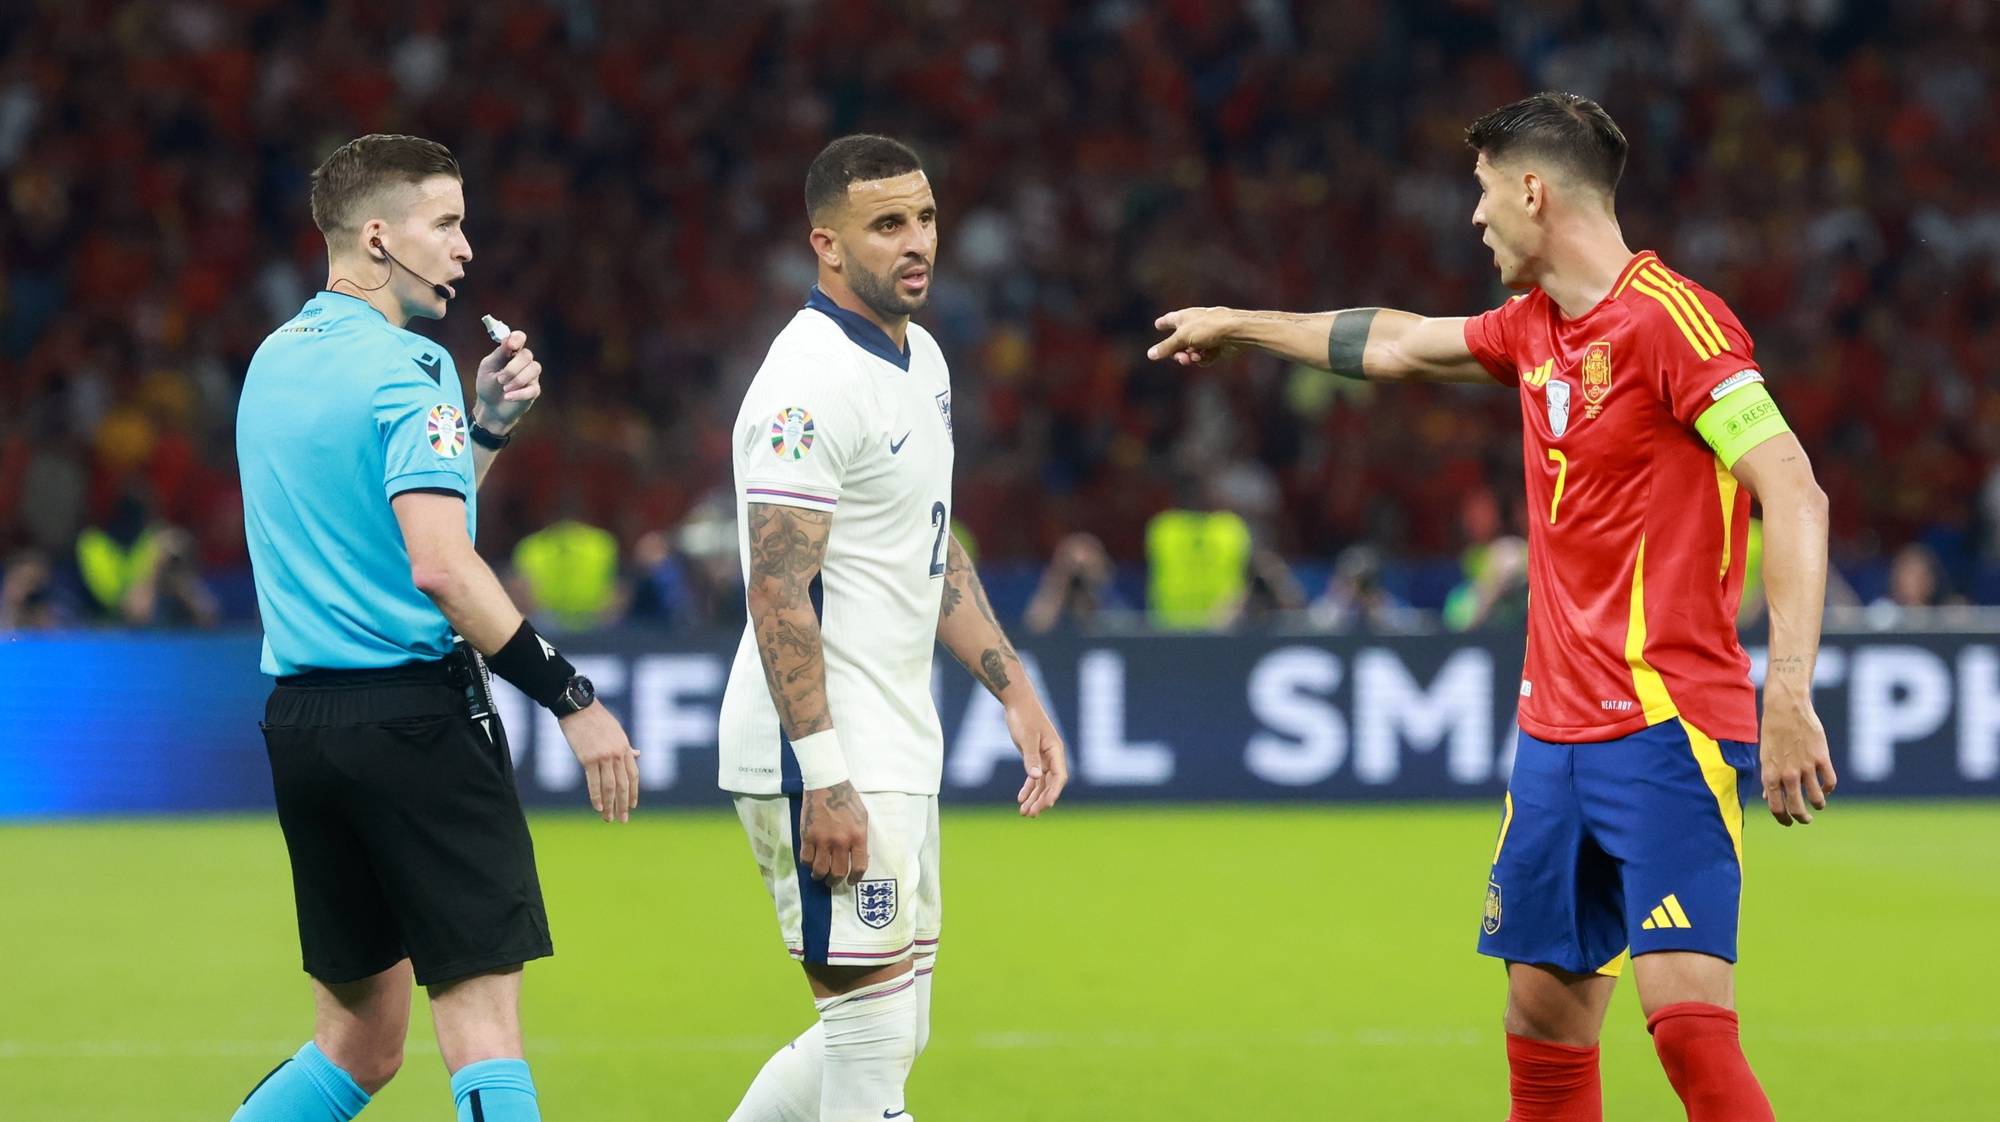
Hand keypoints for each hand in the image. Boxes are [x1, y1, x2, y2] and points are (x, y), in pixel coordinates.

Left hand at [475, 330, 541, 430]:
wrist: (490, 407)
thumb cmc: (487, 385)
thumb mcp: (488, 368)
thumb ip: (499, 354)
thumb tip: (508, 339)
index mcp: (511, 353)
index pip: (520, 338)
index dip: (518, 339)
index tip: (511, 345)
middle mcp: (523, 362)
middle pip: (527, 355)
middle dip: (513, 368)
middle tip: (500, 379)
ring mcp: (530, 376)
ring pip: (534, 369)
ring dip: (517, 379)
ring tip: (504, 388)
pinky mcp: (533, 391)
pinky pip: (532, 388)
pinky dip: (519, 393)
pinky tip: (508, 397)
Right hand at [558, 701, 639, 822]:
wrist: (579, 708)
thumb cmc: (596, 718)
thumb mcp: (617, 731)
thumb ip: (626, 746)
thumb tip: (637, 755)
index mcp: (625, 747)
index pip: (633, 775)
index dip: (634, 792)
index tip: (633, 806)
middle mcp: (617, 754)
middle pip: (624, 784)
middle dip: (624, 804)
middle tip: (623, 820)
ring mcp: (604, 756)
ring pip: (610, 786)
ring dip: (610, 805)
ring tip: (609, 818)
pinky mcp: (588, 758)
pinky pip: (594, 782)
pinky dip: (596, 796)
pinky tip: (598, 807)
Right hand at [797, 781, 868, 882]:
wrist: (827, 784)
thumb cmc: (847, 800)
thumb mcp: (862, 818)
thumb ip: (861, 838)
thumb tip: (859, 858)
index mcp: (858, 837)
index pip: (859, 867)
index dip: (855, 879)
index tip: (850, 881)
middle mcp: (841, 841)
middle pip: (838, 873)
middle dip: (835, 881)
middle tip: (832, 881)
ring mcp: (822, 839)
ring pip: (820, 870)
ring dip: (820, 876)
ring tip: (819, 875)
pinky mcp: (807, 836)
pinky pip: (806, 859)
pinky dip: (808, 864)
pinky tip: (811, 861)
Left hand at [1006, 701, 1068, 817]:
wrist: (1018, 701)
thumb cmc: (1024, 716)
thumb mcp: (1026, 738)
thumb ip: (1031, 758)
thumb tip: (1036, 777)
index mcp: (1055, 750)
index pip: (1059, 776)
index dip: (1053, 792)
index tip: (1046, 805)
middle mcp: (1052, 755)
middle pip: (1051, 783)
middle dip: (1042, 800)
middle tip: (1031, 814)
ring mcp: (1044, 757)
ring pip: (1042, 783)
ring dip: (1034, 798)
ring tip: (1024, 813)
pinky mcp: (1035, 756)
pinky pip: (1034, 776)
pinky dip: (1029, 788)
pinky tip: (1021, 799)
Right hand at [1147, 307, 1238, 366]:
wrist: (1235, 332)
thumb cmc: (1208, 327)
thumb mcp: (1182, 337)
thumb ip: (1166, 347)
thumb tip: (1149, 354)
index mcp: (1184, 318)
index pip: (1169, 320)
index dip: (1163, 323)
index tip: (1158, 324)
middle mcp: (1193, 327)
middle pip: (1178, 344)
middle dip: (1178, 353)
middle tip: (1182, 358)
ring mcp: (1204, 338)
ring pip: (1190, 353)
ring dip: (1191, 357)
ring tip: (1196, 358)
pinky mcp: (1215, 348)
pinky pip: (1203, 358)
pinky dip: (1204, 359)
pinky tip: (1207, 356)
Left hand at [1759, 694, 1835, 825]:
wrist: (1786, 708)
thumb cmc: (1773, 732)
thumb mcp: (1765, 756)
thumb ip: (1769, 778)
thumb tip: (1769, 798)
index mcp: (1770, 775)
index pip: (1776, 808)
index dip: (1783, 819)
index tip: (1789, 822)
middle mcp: (1787, 774)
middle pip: (1797, 808)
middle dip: (1802, 818)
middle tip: (1806, 819)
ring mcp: (1805, 767)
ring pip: (1817, 799)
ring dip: (1818, 805)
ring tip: (1818, 804)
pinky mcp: (1821, 758)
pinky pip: (1830, 782)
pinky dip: (1829, 788)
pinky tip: (1826, 788)